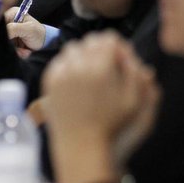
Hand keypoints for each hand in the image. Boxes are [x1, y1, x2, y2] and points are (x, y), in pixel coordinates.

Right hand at [3, 6, 46, 57]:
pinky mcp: (10, 41)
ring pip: (4, 42)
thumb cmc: (39, 34)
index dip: (1, 30)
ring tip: (24, 49)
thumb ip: (13, 29)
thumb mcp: (28, 29)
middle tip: (20, 46)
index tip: (9, 38)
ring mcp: (9, 32)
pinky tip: (23, 51)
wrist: (44, 45)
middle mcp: (9, 21)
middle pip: (0, 33)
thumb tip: (2, 33)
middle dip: (10, 42)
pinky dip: (16, 52)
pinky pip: (8, 47)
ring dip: (14, 49)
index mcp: (13, 13)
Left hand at [40, 32, 158, 140]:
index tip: (120, 59)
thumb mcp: (132, 100)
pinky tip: (77, 78)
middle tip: (106, 64)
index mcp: (101, 68)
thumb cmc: (111, 125)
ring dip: (84, 54)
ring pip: (73, 48)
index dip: (117, 46)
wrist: (80, 144)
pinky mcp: (49, 80)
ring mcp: (61, 72)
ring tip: (92, 71)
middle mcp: (78, 66)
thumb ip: (134, 72)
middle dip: (100, 48)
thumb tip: (126, 49)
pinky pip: (60, 61)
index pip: (108, 38)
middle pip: (90, 40)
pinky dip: (69, 64)